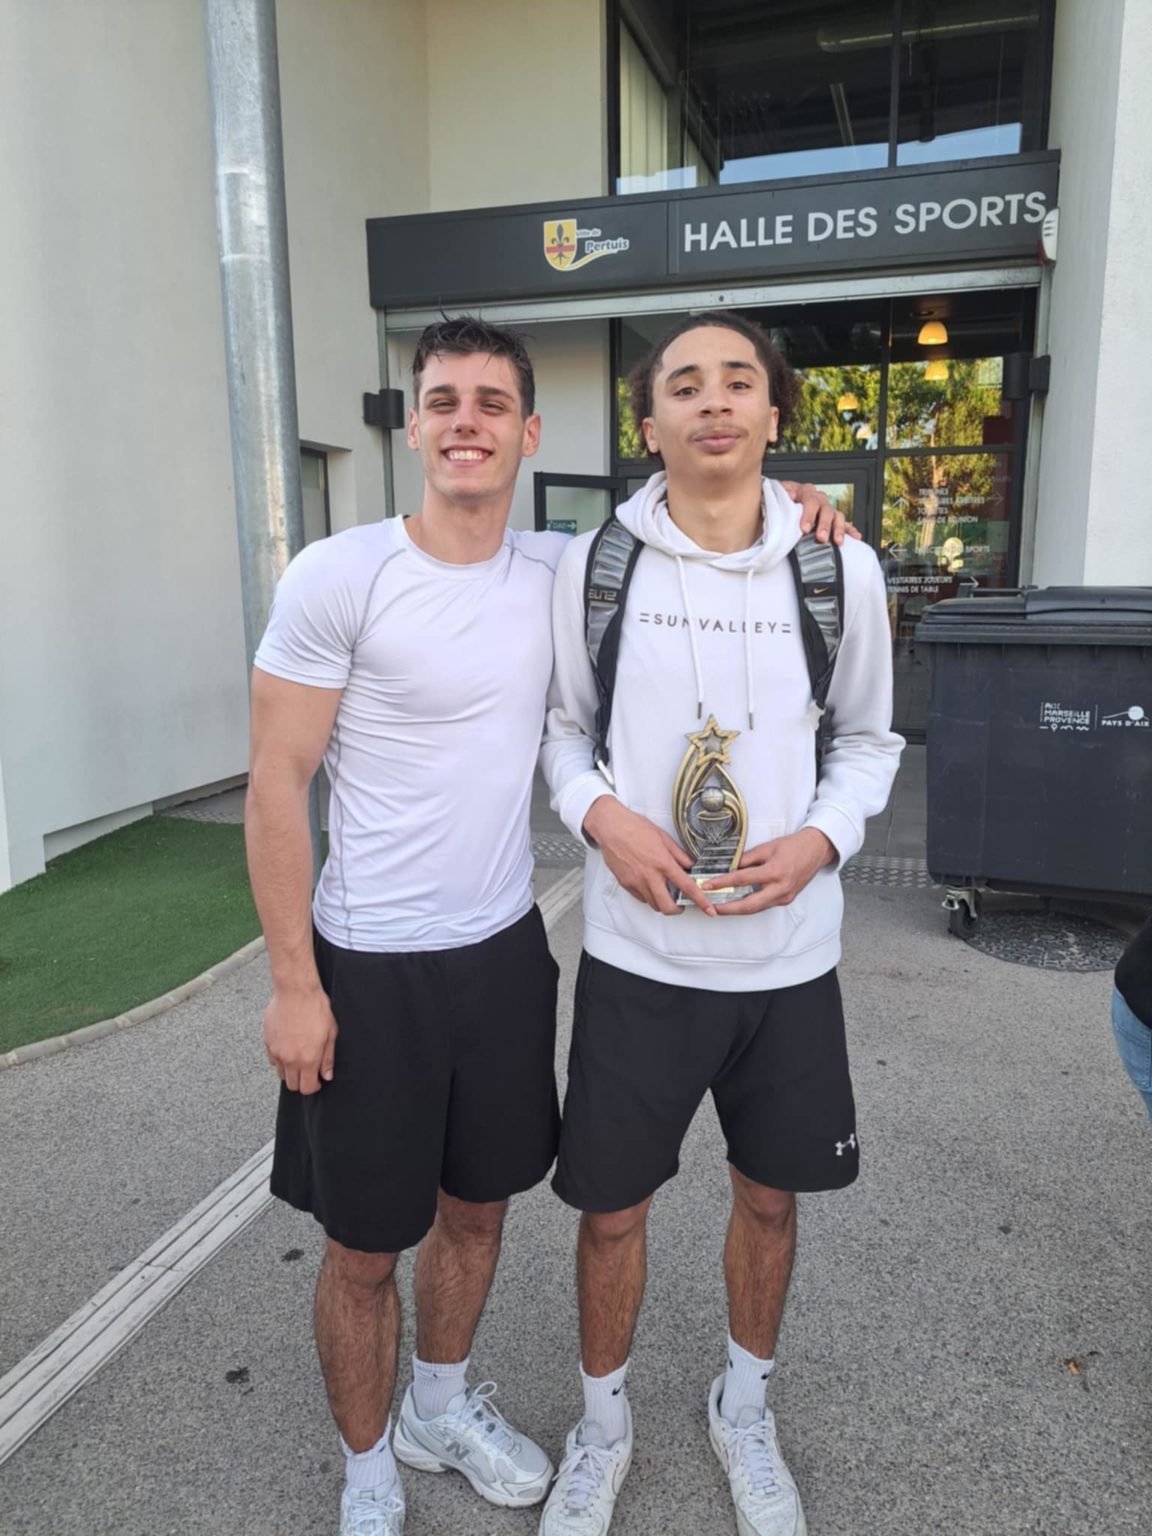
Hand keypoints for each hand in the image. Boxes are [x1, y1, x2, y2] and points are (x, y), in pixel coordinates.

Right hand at [263, 986, 337, 1093]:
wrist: (296, 991)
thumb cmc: (316, 1008)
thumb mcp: (331, 1033)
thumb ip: (328, 1058)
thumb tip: (327, 1075)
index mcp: (308, 1059)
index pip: (307, 1088)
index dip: (314, 1087)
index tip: (318, 1081)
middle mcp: (289, 1059)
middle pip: (292, 1085)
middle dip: (302, 1081)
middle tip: (309, 1070)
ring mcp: (276, 1051)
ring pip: (281, 1074)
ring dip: (290, 1071)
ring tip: (299, 1057)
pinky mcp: (268, 1042)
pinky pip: (272, 1060)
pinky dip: (280, 1059)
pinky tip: (289, 1047)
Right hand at [584, 797, 716, 916]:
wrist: (611, 827)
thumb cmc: (635, 828)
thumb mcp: (663, 837)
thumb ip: (679, 854)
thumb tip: (690, 865)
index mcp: (663, 863)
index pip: (687, 887)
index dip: (700, 901)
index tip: (708, 910)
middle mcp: (650, 876)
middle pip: (667, 906)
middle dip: (677, 910)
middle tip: (680, 903)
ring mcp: (636, 882)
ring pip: (653, 904)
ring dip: (662, 903)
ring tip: (664, 891)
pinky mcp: (626, 884)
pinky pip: (641, 898)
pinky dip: (648, 897)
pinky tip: (650, 886)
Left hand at [702, 828, 835, 915]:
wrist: (817, 850)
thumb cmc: (793, 846)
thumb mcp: (768, 847)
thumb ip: (747, 858)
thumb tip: (728, 867)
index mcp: (774, 872)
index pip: (742, 879)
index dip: (722, 883)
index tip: (707, 885)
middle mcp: (780, 888)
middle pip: (749, 905)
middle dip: (728, 909)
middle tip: (711, 908)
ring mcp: (784, 897)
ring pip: (756, 908)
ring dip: (737, 909)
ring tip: (720, 908)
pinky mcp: (786, 899)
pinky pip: (764, 905)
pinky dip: (750, 905)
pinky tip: (738, 904)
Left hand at [779, 481, 861, 545]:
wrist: (788, 497)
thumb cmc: (783, 499)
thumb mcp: (778, 493)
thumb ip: (781, 494)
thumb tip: (788, 495)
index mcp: (807, 492)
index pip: (811, 501)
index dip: (809, 515)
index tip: (805, 528)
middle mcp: (820, 500)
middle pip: (826, 510)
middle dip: (825, 525)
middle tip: (821, 538)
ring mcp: (828, 509)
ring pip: (838, 516)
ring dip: (839, 529)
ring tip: (838, 541)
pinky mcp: (833, 519)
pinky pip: (845, 523)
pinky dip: (850, 530)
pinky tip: (856, 537)